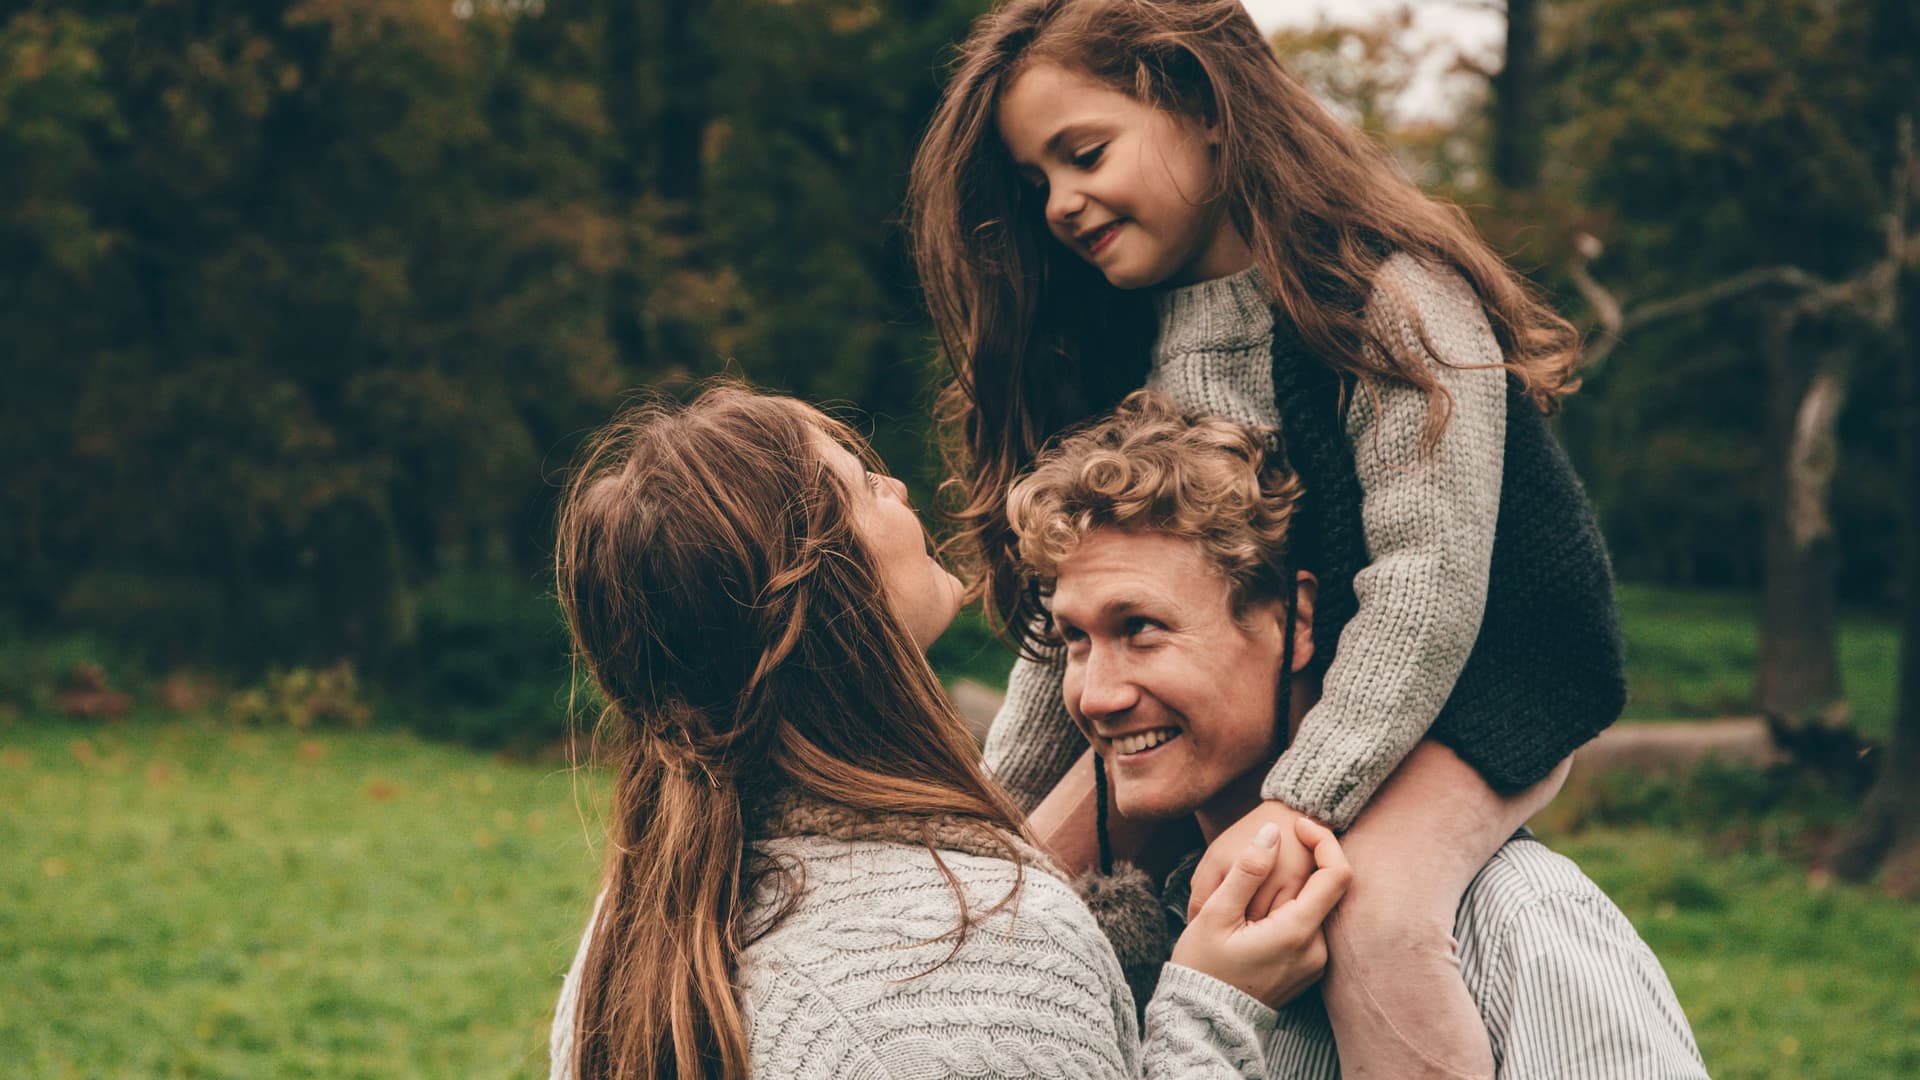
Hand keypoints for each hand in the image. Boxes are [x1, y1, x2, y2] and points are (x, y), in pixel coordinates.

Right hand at [1170, 817, 1352, 1010]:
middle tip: (1259, 858)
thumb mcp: (1215, 913)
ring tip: (1247, 897)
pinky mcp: (1306, 970)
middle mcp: (1316, 949)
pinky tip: (1254, 918)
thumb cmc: (1203, 966)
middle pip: (1325, 889)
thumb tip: (1272, 833)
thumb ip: (1248, 870)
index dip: (1324, 840)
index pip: (1337, 874)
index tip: (1297, 825)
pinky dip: (1287, 912)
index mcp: (1297, 932)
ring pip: (1314, 908)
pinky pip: (1306, 929)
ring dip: (1289, 891)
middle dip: (1298, 866)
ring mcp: (1314, 963)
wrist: (1203, 1020)